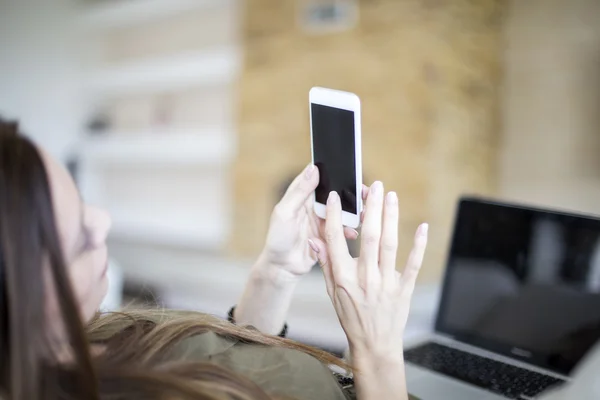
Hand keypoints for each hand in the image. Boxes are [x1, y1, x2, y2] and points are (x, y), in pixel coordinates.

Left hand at [261, 164, 360, 280]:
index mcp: (302, 196)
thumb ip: (299, 192)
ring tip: (362, 213)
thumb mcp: (285, 212)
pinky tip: (353, 233)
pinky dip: (349, 230)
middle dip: (349, 193)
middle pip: (335, 194)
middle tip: (363, 192)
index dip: (333, 172)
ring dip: (352, 211)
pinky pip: (343, 229)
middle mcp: (313, 206)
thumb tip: (313, 169)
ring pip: (342, 211)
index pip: (319, 178)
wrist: (282, 268)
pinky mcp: (329, 235)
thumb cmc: (277, 239)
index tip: (348, 169)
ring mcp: (322, 221)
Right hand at [310, 182, 428, 359]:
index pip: (336, 241)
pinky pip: (414, 264)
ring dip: (391, 218)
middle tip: (374, 186)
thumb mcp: (332, 292)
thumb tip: (315, 239)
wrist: (374, 344)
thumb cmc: (351, 316)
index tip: (334, 198)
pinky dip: (419, 245)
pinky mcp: (404, 289)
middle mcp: (365, 278)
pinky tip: (423, 226)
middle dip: (372, 208)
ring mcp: (387, 284)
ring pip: (390, 245)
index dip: (333, 216)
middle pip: (370, 236)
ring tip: (391, 196)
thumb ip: (326, 264)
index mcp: (344, 278)